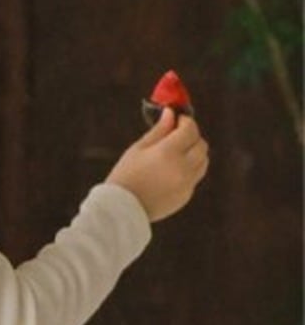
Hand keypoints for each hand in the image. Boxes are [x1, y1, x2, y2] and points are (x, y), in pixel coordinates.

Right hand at [107, 106, 209, 222]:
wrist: (121, 210)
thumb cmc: (125, 176)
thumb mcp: (138, 149)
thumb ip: (159, 130)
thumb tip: (171, 113)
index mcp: (168, 152)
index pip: (190, 129)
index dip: (185, 121)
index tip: (178, 120)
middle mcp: (182, 167)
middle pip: (201, 144)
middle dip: (192, 137)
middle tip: (178, 136)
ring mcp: (186, 183)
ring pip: (203, 161)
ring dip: (195, 154)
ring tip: (176, 155)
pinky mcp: (186, 196)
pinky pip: (195, 177)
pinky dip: (189, 171)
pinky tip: (170, 173)